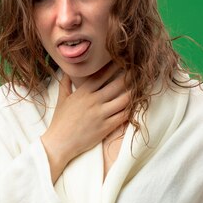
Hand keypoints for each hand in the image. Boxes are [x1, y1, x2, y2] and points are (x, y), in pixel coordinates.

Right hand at [41, 63, 129, 182]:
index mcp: (83, 92)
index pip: (101, 75)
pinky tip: (137, 105)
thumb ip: (65, 83)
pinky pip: (123, 116)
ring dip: (134, 92)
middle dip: (129, 76)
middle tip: (139, 70)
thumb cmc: (60, 122)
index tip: (123, 59)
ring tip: (142, 86)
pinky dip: (131, 109)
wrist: (59, 143)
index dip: (114, 66)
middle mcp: (93, 101)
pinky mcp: (106, 127)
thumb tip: (66, 72)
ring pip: (124, 100)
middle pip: (117, 84)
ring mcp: (100, 114)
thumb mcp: (61, 99)